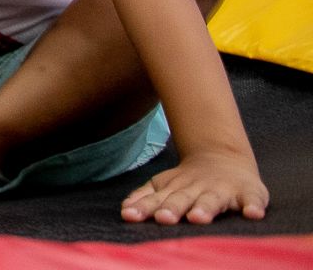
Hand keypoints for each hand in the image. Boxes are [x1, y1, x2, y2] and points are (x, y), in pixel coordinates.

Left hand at [120, 151, 267, 224]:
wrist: (224, 160)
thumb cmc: (190, 182)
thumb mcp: (165, 186)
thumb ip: (145, 197)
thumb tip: (125, 209)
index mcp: (176, 189)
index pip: (157, 200)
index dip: (146, 207)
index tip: (133, 215)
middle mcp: (197, 189)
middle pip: (182, 200)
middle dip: (172, 208)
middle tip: (163, 218)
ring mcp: (223, 191)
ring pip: (212, 201)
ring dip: (205, 209)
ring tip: (199, 218)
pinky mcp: (249, 194)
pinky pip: (253, 200)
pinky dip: (253, 207)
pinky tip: (253, 214)